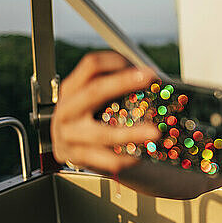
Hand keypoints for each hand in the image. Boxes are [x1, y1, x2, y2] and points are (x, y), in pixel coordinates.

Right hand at [51, 51, 160, 174]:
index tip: (142, 67)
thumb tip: (155, 81)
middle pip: (94, 91)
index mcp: (72, 88)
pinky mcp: (76, 157)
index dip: (116, 62)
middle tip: (149, 78)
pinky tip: (140, 156)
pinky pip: (105, 160)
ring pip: (101, 133)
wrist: (68, 150)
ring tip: (155, 133)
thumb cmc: (92, 117)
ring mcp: (68, 135)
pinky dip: (126, 158)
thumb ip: (118, 87)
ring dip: (131, 133)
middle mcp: (66, 109)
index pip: (91, 66)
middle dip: (123, 83)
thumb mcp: (96, 98)